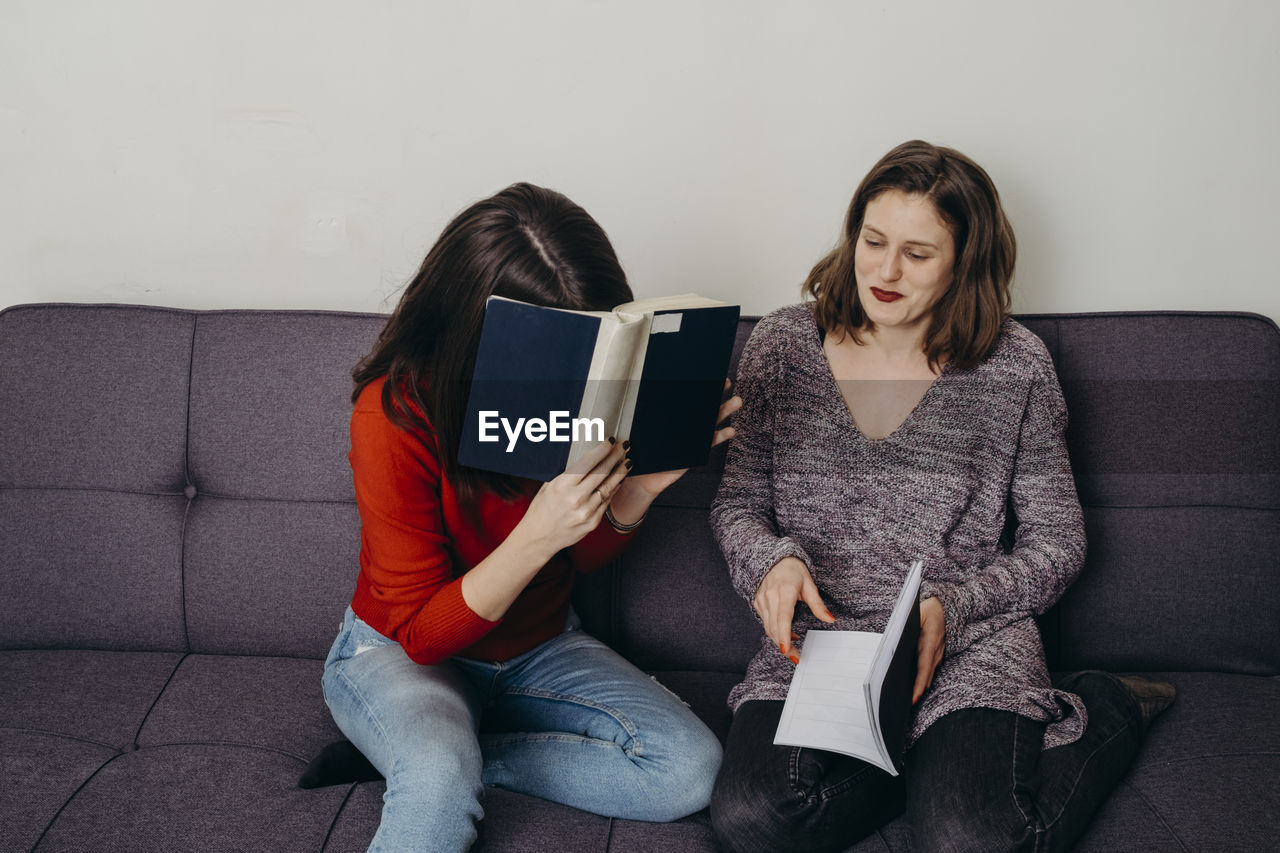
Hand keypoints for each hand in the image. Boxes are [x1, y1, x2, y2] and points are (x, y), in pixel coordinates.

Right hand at [515, 438, 630, 560]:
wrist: (539, 538)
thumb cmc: (541, 509)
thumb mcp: (548, 486)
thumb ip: (566, 473)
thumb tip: (585, 456)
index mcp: (562, 485)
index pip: (589, 462)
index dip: (603, 449)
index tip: (611, 441)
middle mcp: (576, 498)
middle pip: (603, 472)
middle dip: (616, 456)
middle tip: (625, 446)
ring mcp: (587, 511)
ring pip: (609, 487)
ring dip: (620, 472)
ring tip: (627, 462)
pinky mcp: (593, 522)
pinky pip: (607, 501)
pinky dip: (614, 488)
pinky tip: (619, 480)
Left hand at [621, 379, 742, 500]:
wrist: (643, 477)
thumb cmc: (641, 452)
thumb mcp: (642, 429)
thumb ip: (648, 414)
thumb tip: (648, 392)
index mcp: (675, 416)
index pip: (688, 398)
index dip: (699, 387)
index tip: (708, 374)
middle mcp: (686, 425)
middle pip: (703, 406)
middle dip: (716, 393)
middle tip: (727, 382)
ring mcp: (694, 437)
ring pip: (712, 421)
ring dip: (724, 411)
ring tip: (736, 401)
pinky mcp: (697, 451)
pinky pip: (711, 442)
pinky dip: (721, 436)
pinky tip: (730, 430)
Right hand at [752, 556, 835, 662]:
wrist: (773, 559)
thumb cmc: (793, 570)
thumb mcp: (809, 584)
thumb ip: (818, 604)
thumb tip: (830, 619)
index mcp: (785, 590)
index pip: (783, 617)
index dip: (784, 635)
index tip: (786, 650)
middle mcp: (770, 596)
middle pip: (774, 628)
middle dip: (784, 646)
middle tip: (796, 657)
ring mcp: (761, 600)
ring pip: (768, 627)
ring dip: (779, 640)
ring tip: (793, 647)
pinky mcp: (757, 603)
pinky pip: (765, 622)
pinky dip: (774, 631)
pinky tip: (785, 633)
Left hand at [912, 597, 945, 702]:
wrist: (945, 606)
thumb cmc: (926, 609)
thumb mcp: (916, 614)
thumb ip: (905, 629)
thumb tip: (893, 645)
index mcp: (930, 641)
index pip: (924, 668)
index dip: (918, 685)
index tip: (912, 699)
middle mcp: (936, 651)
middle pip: (926, 676)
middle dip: (916, 692)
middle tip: (903, 706)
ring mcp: (938, 653)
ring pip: (928, 674)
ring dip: (919, 687)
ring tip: (904, 701)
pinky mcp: (936, 654)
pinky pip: (929, 669)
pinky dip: (921, 678)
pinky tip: (912, 686)